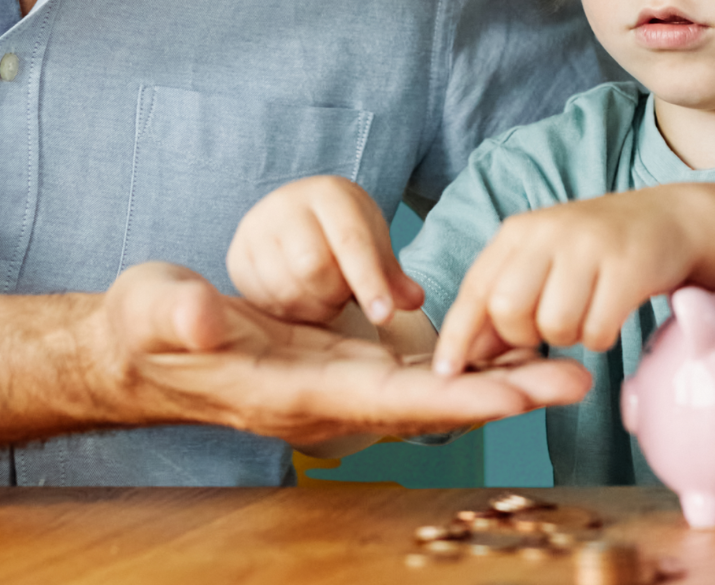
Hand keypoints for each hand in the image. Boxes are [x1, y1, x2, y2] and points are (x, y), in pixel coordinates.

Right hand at [98, 262, 589, 444]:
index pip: (385, 397)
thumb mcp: (155, 309)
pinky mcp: (339, 368)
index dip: (454, 395)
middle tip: (577, 379)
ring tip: (569, 368)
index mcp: (291, 391)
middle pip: (428, 404)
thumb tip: (206, 318)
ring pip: (431, 391)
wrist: (137, 350)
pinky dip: (465, 366)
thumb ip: (181, 314)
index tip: (516, 391)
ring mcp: (336, 388)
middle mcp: (325, 400)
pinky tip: (511, 351)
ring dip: (499, 382)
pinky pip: (414, 374)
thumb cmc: (145, 326)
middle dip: (503, 394)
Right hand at [227, 175, 425, 326]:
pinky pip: (262, 299)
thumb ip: (393, 277)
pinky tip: (300, 302)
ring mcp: (255, 229)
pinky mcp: (237, 255)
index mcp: (330, 194)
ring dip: (312, 308)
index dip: (369, 284)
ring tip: (323, 298)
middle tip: (343, 297)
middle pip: (313, 267)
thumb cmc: (343, 233)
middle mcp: (286, 204)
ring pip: (286, 288)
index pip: (351, 243)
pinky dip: (287, 311)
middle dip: (335, 295)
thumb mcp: (374, 245)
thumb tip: (414, 301)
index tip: (384, 318)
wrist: (297, 215)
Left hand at [431, 189, 698, 374]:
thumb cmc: (596, 252)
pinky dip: (600, 337)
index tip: (446, 373)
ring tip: (584, 316)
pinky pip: (597, 331)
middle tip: (547, 329)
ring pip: (553, 325)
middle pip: (508, 309)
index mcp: (520, 232)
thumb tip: (467, 354)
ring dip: (568, 338)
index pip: (475, 288)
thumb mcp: (543, 262)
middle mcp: (549, 232)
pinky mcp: (629, 267)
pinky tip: (610, 315)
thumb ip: (504, 299)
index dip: (458, 335)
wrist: (668, 220)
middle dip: (523, 336)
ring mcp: (590, 247)